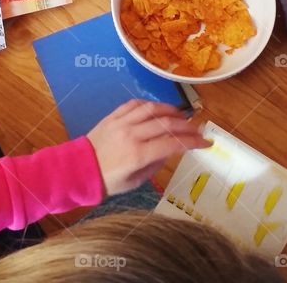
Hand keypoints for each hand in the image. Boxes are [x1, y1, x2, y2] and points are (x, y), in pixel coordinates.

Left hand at [85, 100, 208, 196]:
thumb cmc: (109, 180)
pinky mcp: (113, 115)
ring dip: (171, 110)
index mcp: (138, 155)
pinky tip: (159, 108)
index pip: (172, 144)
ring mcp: (121, 123)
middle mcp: (131, 135)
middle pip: (166, 124)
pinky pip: (135, 104)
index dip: (193, 142)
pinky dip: (150, 104)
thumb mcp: (136, 181)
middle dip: (187, 126)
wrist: (80, 169)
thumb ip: (155, 164)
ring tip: (182, 115)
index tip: (206, 143)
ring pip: (152, 109)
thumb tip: (170, 150)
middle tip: (198, 129)